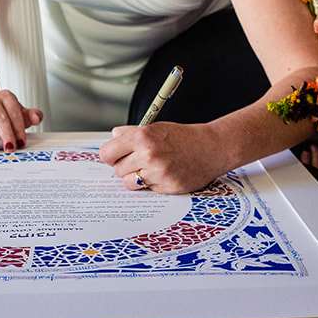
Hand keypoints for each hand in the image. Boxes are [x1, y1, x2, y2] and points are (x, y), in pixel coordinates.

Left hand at [100, 122, 224, 193]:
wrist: (211, 148)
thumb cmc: (184, 138)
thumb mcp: (155, 127)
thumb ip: (130, 133)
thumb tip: (113, 138)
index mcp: (142, 137)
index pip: (107, 153)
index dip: (111, 155)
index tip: (116, 156)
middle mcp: (149, 154)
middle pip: (116, 170)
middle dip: (125, 166)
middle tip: (139, 161)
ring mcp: (158, 172)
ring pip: (129, 183)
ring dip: (136, 178)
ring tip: (151, 169)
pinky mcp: (167, 187)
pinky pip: (147, 190)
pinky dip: (152, 185)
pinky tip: (164, 174)